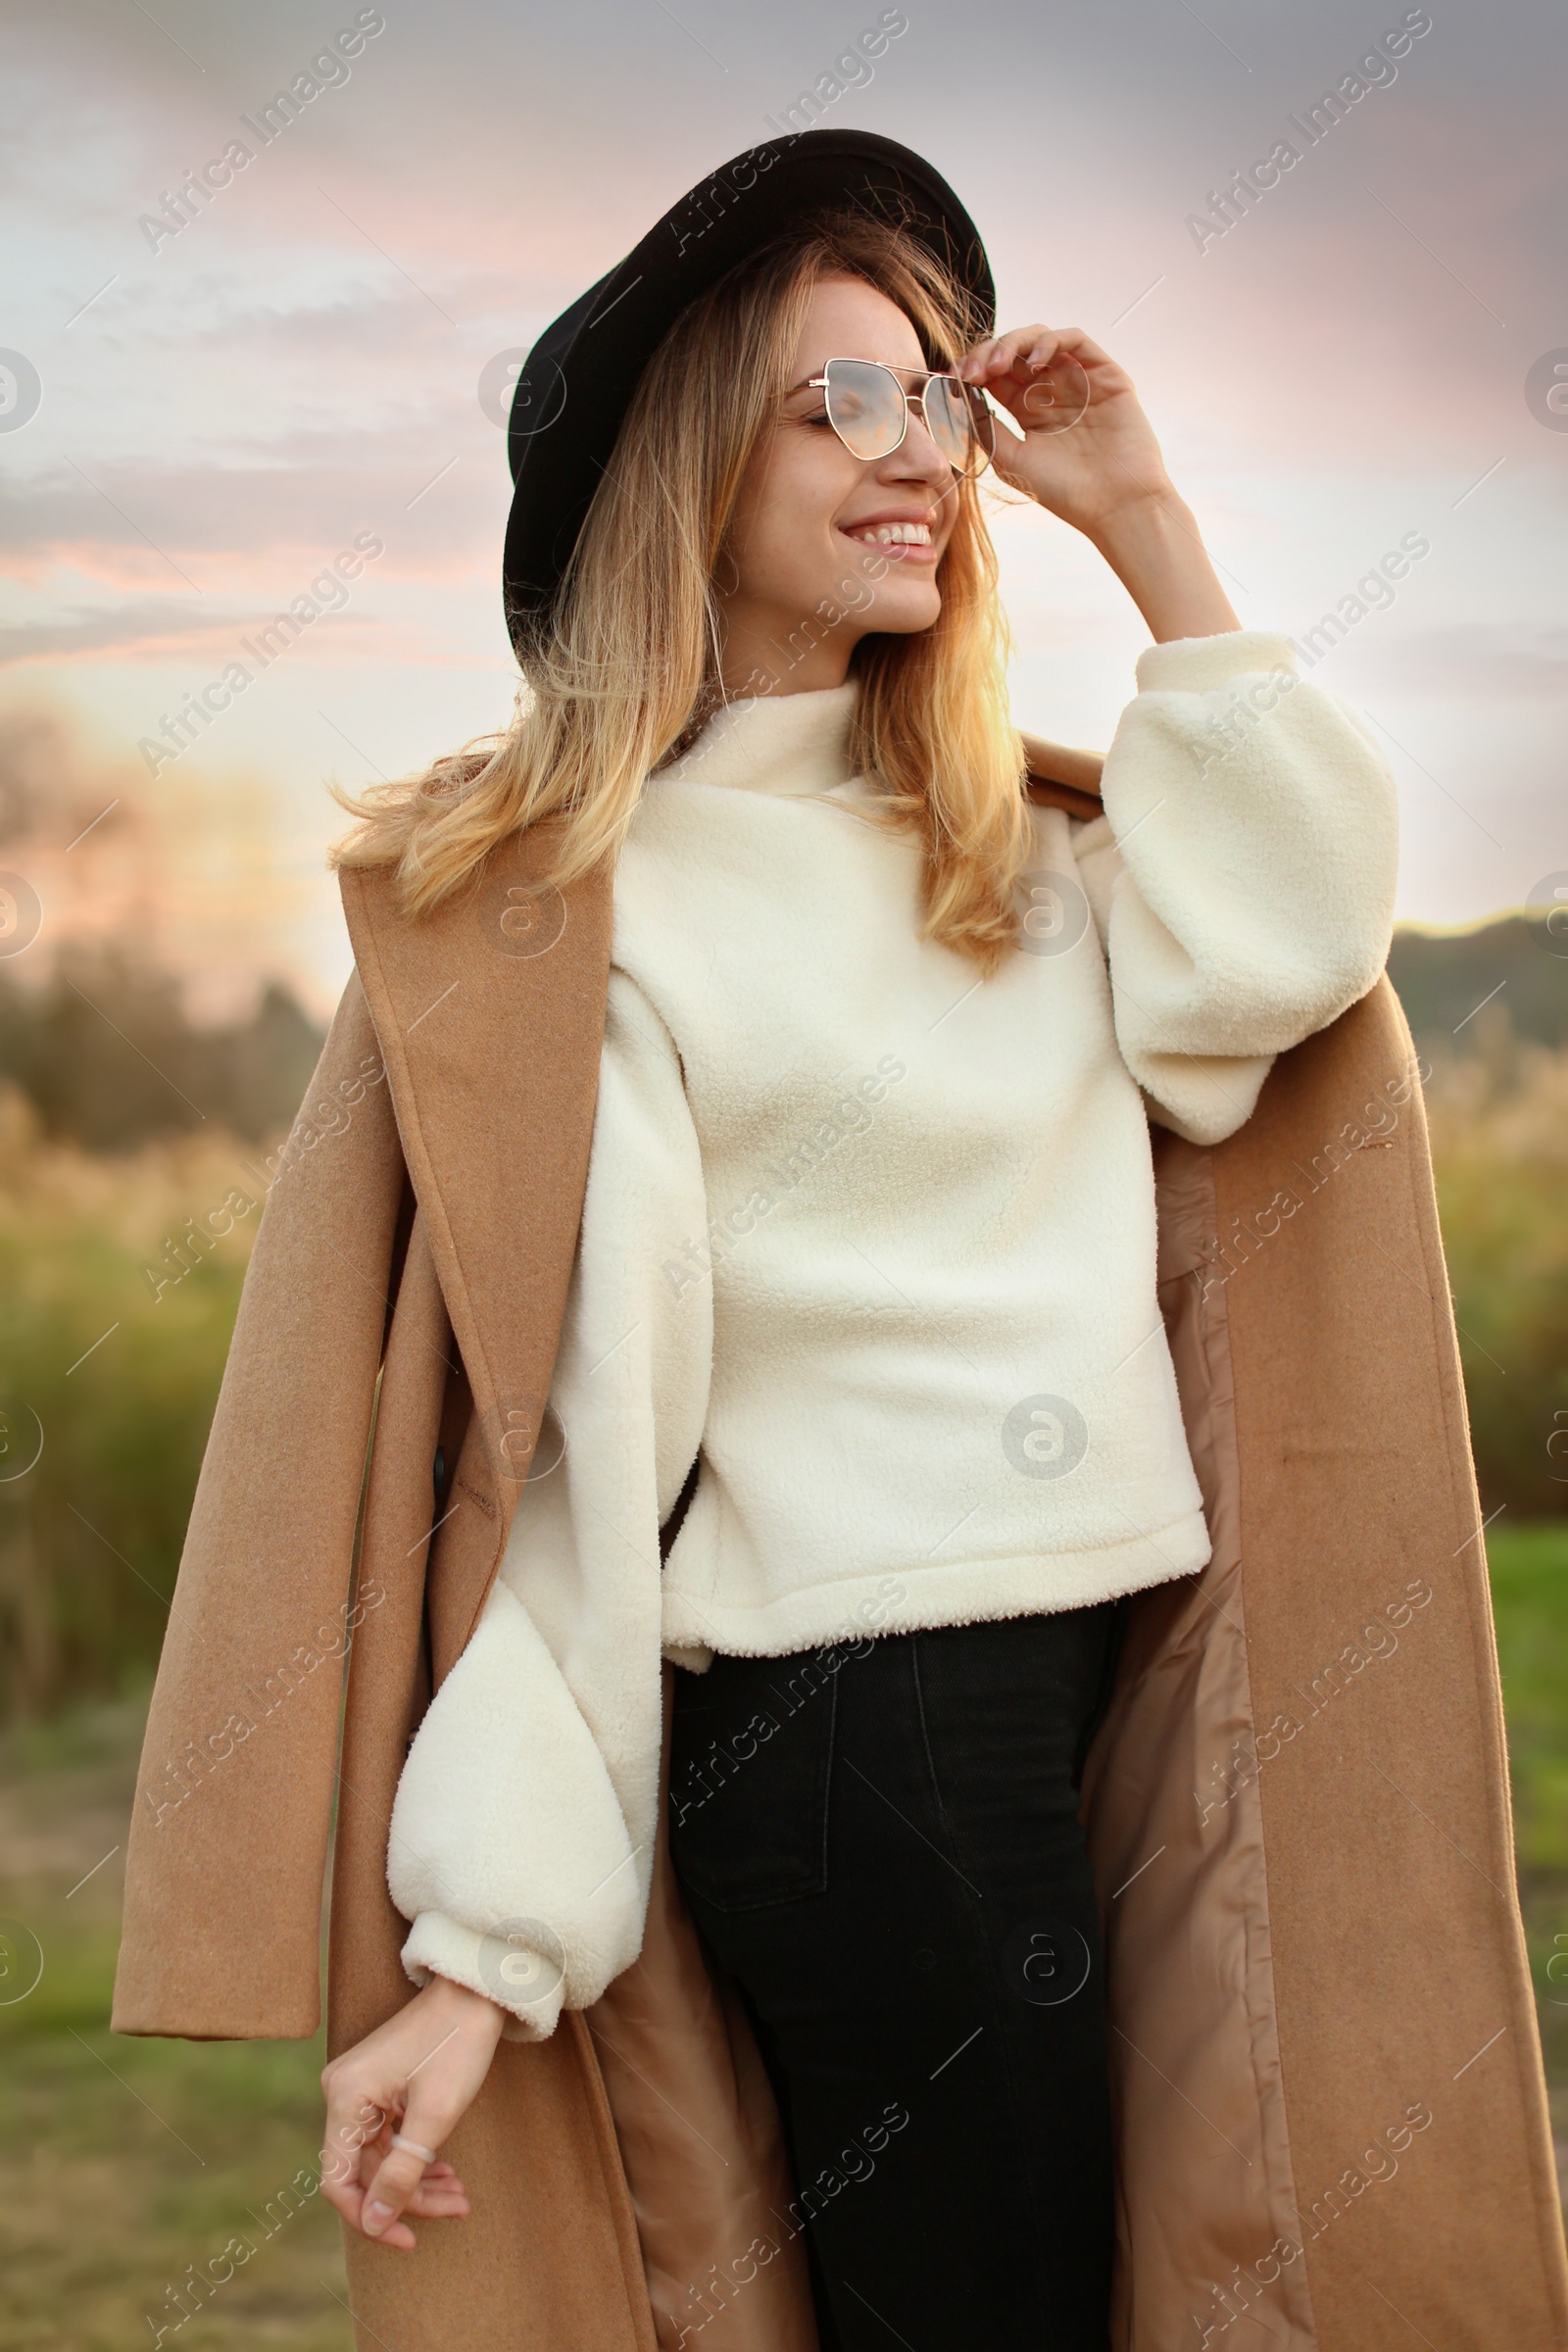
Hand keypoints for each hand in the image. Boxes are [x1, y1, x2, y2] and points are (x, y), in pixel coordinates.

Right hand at [319, 1975, 506, 2250]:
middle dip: (410, 2197)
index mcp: (345, 2097)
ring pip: (380, 2159)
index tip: (408, 2241)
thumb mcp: (435, 2116)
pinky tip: (446, 2171)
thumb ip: (402, 2173)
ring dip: (418, 2181)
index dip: (370, 2218)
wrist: (476, 1990)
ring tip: (459, 2195)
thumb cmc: (457, 2045)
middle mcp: (343, 2093)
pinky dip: (417, 2157)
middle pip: (365, 2172)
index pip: (339, 2182)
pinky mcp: (379, 2087)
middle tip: (457, 2208)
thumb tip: (375, 2224)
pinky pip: (389, 2138)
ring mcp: (360, 2090)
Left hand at [961, 323, 1239, 642]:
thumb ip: (985, 429)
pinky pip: (1074, 340)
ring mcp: (1078, 379)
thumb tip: (954, 399)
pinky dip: (1049, 341)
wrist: (1115, 505)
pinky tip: (1033, 362)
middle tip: (972, 372)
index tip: (953, 379)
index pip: (994, 376)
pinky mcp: (1104, 373)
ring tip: (997, 366)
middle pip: (1013, 353)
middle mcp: (1052, 390)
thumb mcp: (1013, 460)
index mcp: (1028, 411)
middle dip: (987, 354)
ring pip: (1040, 339)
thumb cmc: (1065, 491)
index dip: (972, 370)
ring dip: (1013, 344)